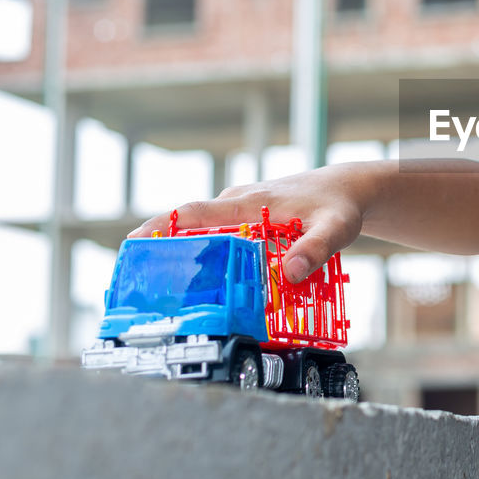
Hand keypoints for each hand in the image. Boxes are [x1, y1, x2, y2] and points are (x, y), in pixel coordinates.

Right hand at [130, 164, 371, 283]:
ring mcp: (242, 208)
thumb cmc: (339, 207)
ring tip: (158, 289)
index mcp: (250, 203)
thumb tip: (290, 273)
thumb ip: (315, 249)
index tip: (132, 244)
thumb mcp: (335, 230)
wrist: (347, 189)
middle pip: (188, 223)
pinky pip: (218, 232)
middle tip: (134, 279)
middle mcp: (239, 202)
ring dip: (181, 252)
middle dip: (158, 245)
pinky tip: (197, 278)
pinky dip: (203, 250)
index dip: (161, 226)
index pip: (195, 211)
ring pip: (202, 230)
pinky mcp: (249, 217)